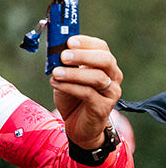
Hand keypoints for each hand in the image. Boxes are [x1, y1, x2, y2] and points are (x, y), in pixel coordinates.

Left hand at [50, 35, 123, 149]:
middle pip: (105, 60)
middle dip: (83, 55)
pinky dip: (69, 87)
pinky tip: (55, 84)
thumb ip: (64, 65)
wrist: (79, 127)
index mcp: (105, 65)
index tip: (69, 41)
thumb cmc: (73, 98)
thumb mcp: (66, 77)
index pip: (101, 47)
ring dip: (73, 73)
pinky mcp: (103, 107)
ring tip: (55, 72)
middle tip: (63, 55)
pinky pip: (88, 93)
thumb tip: (54, 52)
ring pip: (97, 77)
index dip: (86, 42)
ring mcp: (111, 93)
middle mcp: (113, 77)